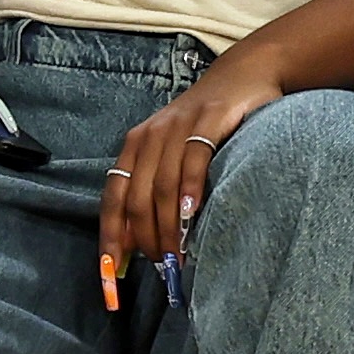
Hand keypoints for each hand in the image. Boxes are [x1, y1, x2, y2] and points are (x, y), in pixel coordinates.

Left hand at [100, 46, 283, 277]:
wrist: (243, 73)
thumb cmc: (207, 123)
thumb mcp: (172, 153)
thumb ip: (154, 190)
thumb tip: (138, 246)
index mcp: (135, 147)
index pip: (112, 201)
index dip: (110, 242)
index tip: (112, 280)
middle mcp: (150, 135)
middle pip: (136, 199)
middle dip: (146, 240)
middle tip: (164, 268)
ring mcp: (179, 125)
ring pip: (162, 185)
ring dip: (168, 226)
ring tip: (179, 255)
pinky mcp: (210, 118)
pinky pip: (194, 157)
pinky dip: (190, 188)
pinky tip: (193, 213)